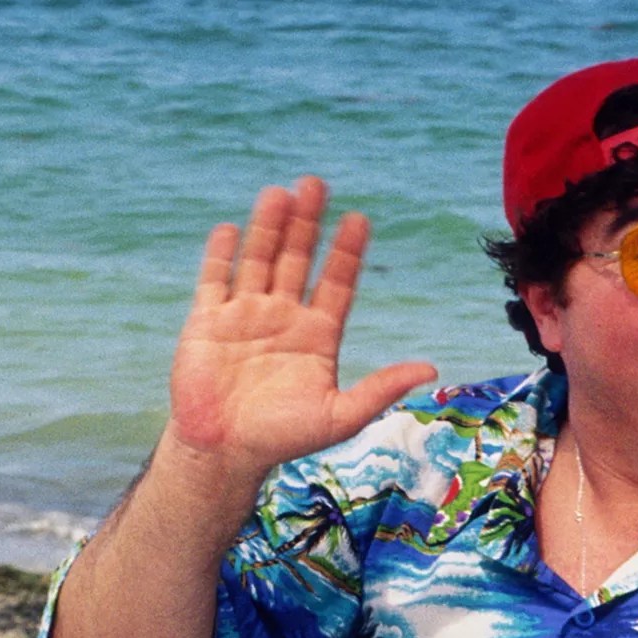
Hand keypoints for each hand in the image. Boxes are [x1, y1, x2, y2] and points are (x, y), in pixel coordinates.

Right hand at [166, 177, 437, 480]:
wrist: (225, 453)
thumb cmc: (284, 438)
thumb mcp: (342, 415)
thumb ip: (381, 388)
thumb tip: (430, 369)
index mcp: (317, 335)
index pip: (336, 283)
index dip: (346, 252)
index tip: (359, 219)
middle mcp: (283, 318)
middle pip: (297, 260)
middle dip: (307, 224)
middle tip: (317, 184)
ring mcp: (244, 316)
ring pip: (259, 261)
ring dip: (269, 227)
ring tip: (281, 193)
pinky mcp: (207, 322)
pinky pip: (215, 281)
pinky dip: (222, 255)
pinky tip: (231, 228)